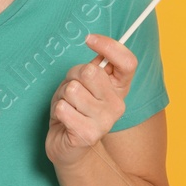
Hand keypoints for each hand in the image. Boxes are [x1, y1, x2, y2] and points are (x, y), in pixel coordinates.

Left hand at [45, 33, 137, 167]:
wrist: (68, 146)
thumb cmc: (75, 109)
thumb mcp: (84, 83)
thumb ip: (92, 67)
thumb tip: (96, 42)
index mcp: (119, 88)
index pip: (127, 61)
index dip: (109, 46)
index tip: (89, 39)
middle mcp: (117, 105)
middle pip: (90, 72)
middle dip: (72, 77)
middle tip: (72, 92)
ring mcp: (105, 121)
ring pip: (72, 90)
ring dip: (63, 96)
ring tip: (68, 107)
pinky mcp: (88, 135)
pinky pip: (62, 108)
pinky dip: (58, 111)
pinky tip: (64, 121)